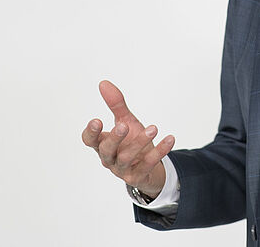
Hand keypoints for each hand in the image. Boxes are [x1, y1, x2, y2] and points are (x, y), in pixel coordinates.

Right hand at [81, 80, 174, 196]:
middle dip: (115, 138)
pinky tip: (169, 138)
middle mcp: (110, 158)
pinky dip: (160, 151)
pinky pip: (149, 164)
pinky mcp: (138, 176)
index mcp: (103, 144)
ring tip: (153, 128)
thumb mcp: (125, 121)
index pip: (90, 140)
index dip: (90, 132)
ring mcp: (123, 169)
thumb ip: (116, 105)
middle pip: (106, 150)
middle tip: (123, 125)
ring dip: (140, 142)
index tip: (96, 120)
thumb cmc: (131, 141)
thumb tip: (104, 83)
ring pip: (127, 158)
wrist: (148, 166)